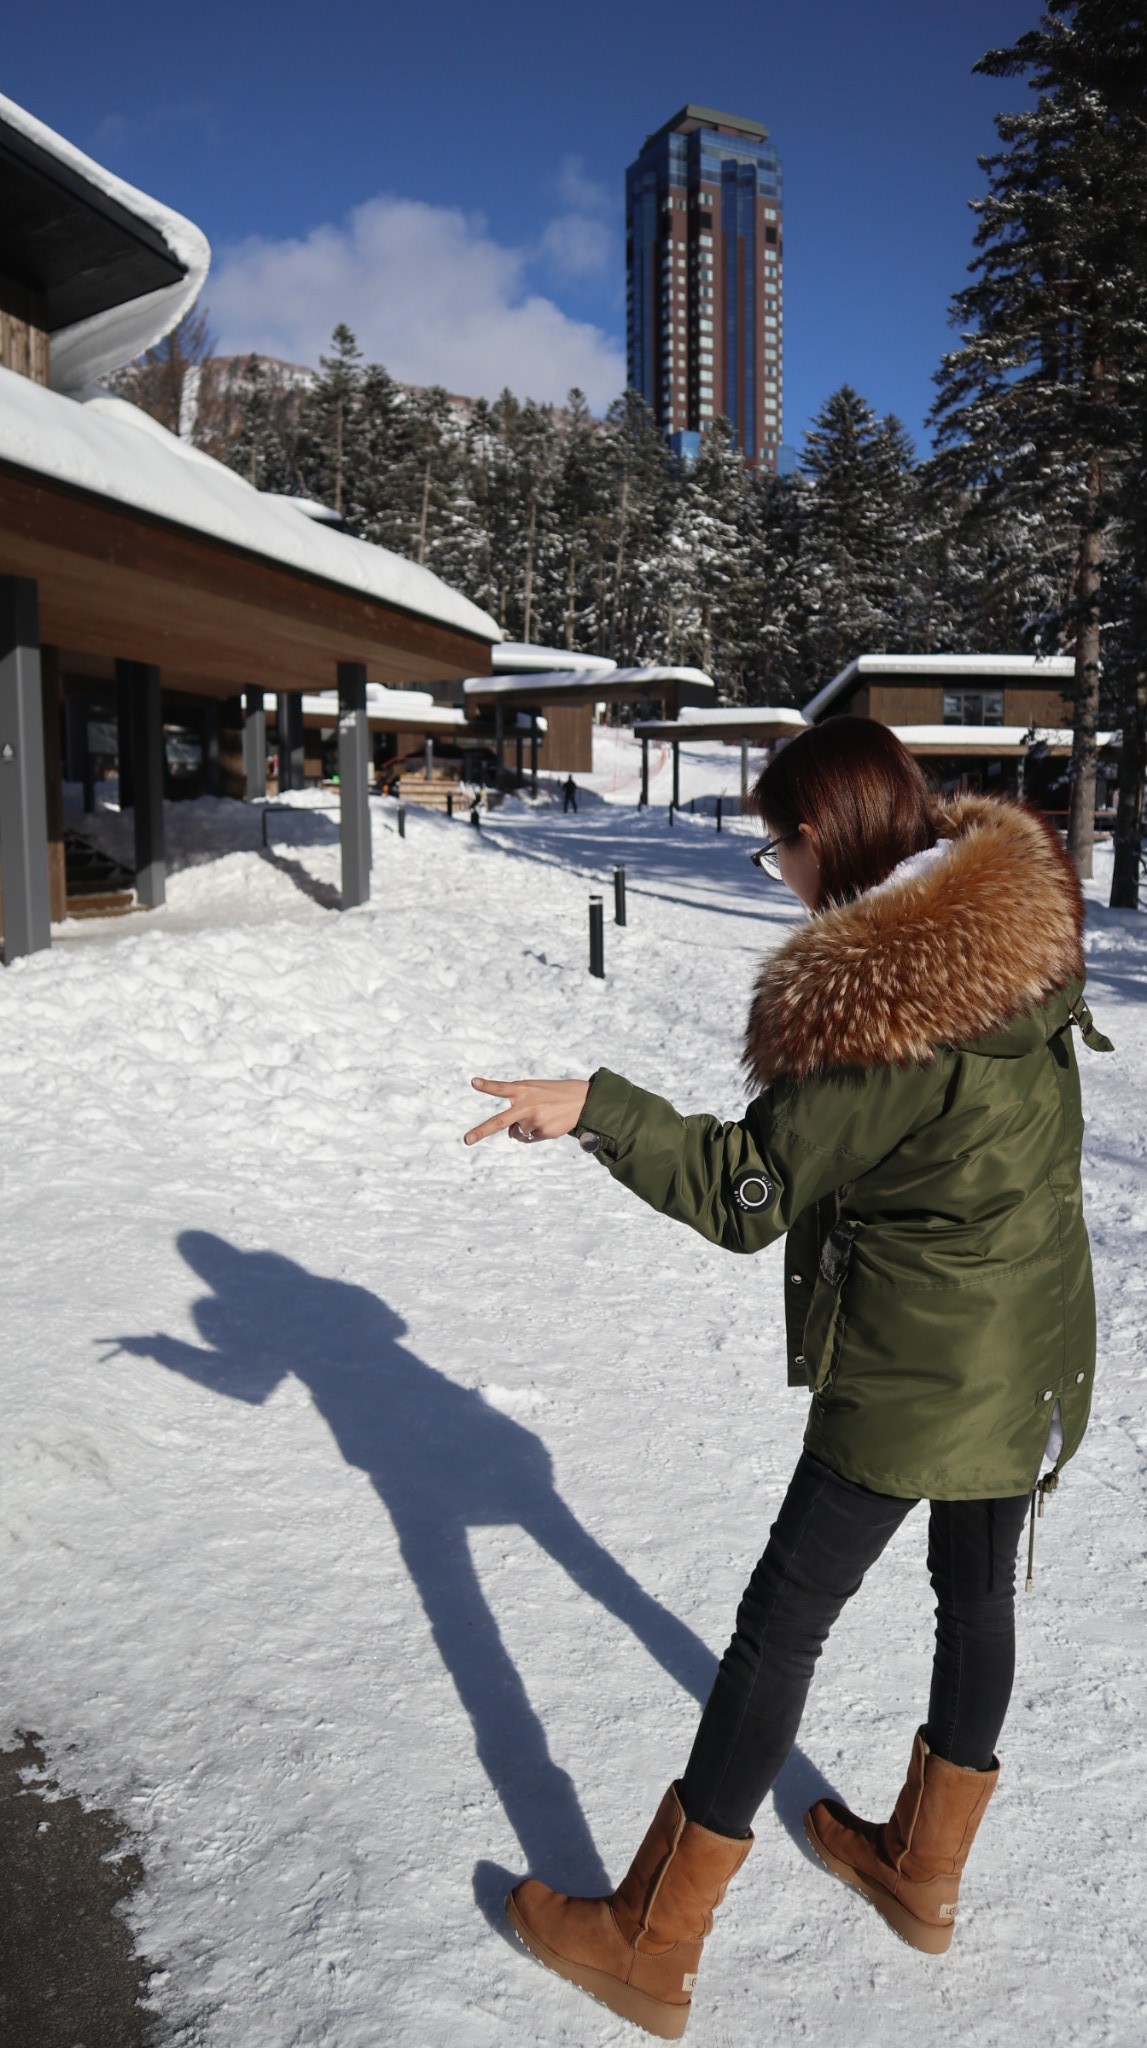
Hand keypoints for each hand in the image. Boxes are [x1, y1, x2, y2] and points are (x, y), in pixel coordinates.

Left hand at [464, 1077, 590, 1146]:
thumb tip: (511, 1135)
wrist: (581, 1100)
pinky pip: (529, 1138)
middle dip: (481, 1131)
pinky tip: (548, 1123)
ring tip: (542, 1115)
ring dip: (524, 1128)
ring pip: (517, 1133)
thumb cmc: (551, 1094)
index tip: (474, 1082)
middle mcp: (527, 1105)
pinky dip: (535, 1133)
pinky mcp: (543, 1131)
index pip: (501, 1088)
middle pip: (499, 1121)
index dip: (487, 1086)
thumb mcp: (533, 1093)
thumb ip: (517, 1109)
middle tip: (466, 1140)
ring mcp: (534, 1120)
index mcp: (523, 1089)